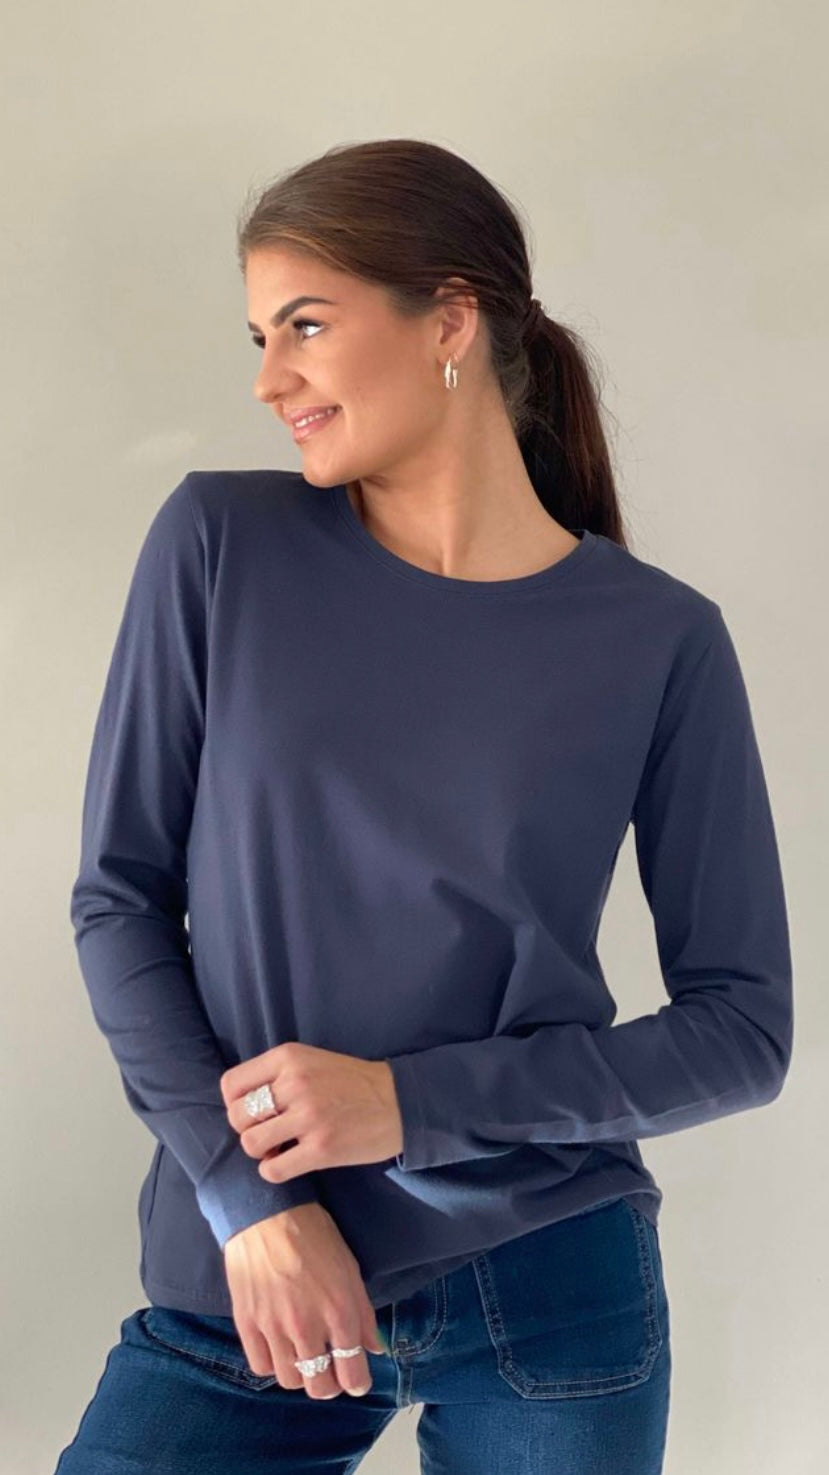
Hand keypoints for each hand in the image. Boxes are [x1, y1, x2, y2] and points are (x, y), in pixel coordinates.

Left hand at [220, 1042, 403, 1183]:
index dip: (234, 1104)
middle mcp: (294, 1083)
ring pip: (251, 1144)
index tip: (252, 1112)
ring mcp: (308, 1117)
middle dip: (248, 1129)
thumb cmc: (352, 1082)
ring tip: (279, 1147)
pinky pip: (272, 1171)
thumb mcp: (311, 1060)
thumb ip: (277, 1074)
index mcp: (288, 1058)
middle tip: (269, 1132)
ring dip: (261, 1151)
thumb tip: (239, 1104)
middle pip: (238, 1117)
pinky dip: (274, 1171)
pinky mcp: (321, 1149)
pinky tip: (290, 1162)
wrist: (399, 1101)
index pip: (231, 1085)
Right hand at [223, 1203, 386, 1398]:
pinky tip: (279, 1346)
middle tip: (329, 1370)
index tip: (355, 1380)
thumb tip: (376, 1348)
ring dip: (300, 1374)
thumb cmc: (315, 1235)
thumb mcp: (350, 1270)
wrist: (268, 1213)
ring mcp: (274, 1327)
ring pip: (290, 1381)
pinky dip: (272, 1363)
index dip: (357, 1383)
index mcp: (340, 1313)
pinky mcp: (247, 1323)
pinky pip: (261, 1367)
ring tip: (303, 1354)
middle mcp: (308, 1327)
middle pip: (319, 1387)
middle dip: (329, 1384)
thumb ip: (364, 1314)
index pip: (352, 1374)